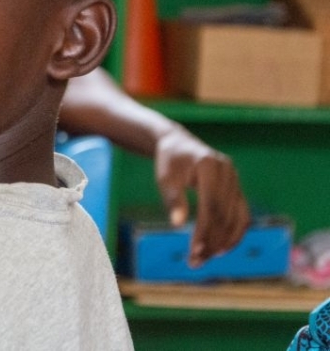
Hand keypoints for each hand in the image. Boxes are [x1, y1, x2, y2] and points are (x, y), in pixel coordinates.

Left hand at [154, 125, 250, 266]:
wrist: (180, 145)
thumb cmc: (170, 162)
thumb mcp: (165, 177)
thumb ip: (173, 199)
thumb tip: (177, 225)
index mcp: (210, 166)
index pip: (211, 205)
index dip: (204, 230)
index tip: (193, 251)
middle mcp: (229, 173)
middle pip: (224, 215)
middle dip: (211, 240)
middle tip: (195, 262)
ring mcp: (236, 181)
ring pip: (236, 218)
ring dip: (223, 242)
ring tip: (204, 259)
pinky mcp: (238, 190)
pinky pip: (242, 215)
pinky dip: (234, 234)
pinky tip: (221, 249)